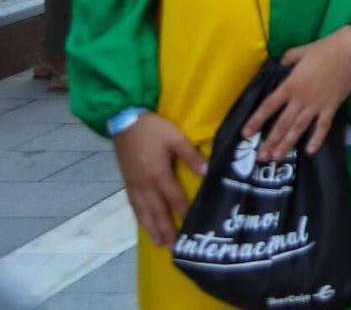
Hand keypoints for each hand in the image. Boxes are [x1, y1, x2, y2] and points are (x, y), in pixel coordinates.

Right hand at [113, 112, 206, 245]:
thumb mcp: (175, 138)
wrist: (124, 121)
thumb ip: (191, 155)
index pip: (174, 199)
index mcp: (158, 174)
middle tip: (173, 248)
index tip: (192, 228)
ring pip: (144, 212)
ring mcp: (134, 185)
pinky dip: (140, 217)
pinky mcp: (127, 182)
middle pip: (157, 212)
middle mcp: (144, 184)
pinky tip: (144, 224)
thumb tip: (206, 172)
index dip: (184, 213)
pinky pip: (134, 205)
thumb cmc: (153, 129)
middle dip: (166, 230)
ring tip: (159, 243)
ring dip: (152, 228)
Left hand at [243, 28, 350, 160]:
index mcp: (291, 85)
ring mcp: (317, 104)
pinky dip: (317, 138)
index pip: (269, 106)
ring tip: (277, 156)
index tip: (246, 133)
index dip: (256, 120)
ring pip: (299, 128)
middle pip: (282, 123)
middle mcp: (301, 98)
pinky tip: (310, 151)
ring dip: (287, 143)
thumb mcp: (300, 51)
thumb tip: (282, 65)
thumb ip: (288, 59)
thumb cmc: (325, 48)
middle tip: (261, 156)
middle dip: (270, 141)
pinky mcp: (332, 106)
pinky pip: (323, 126)